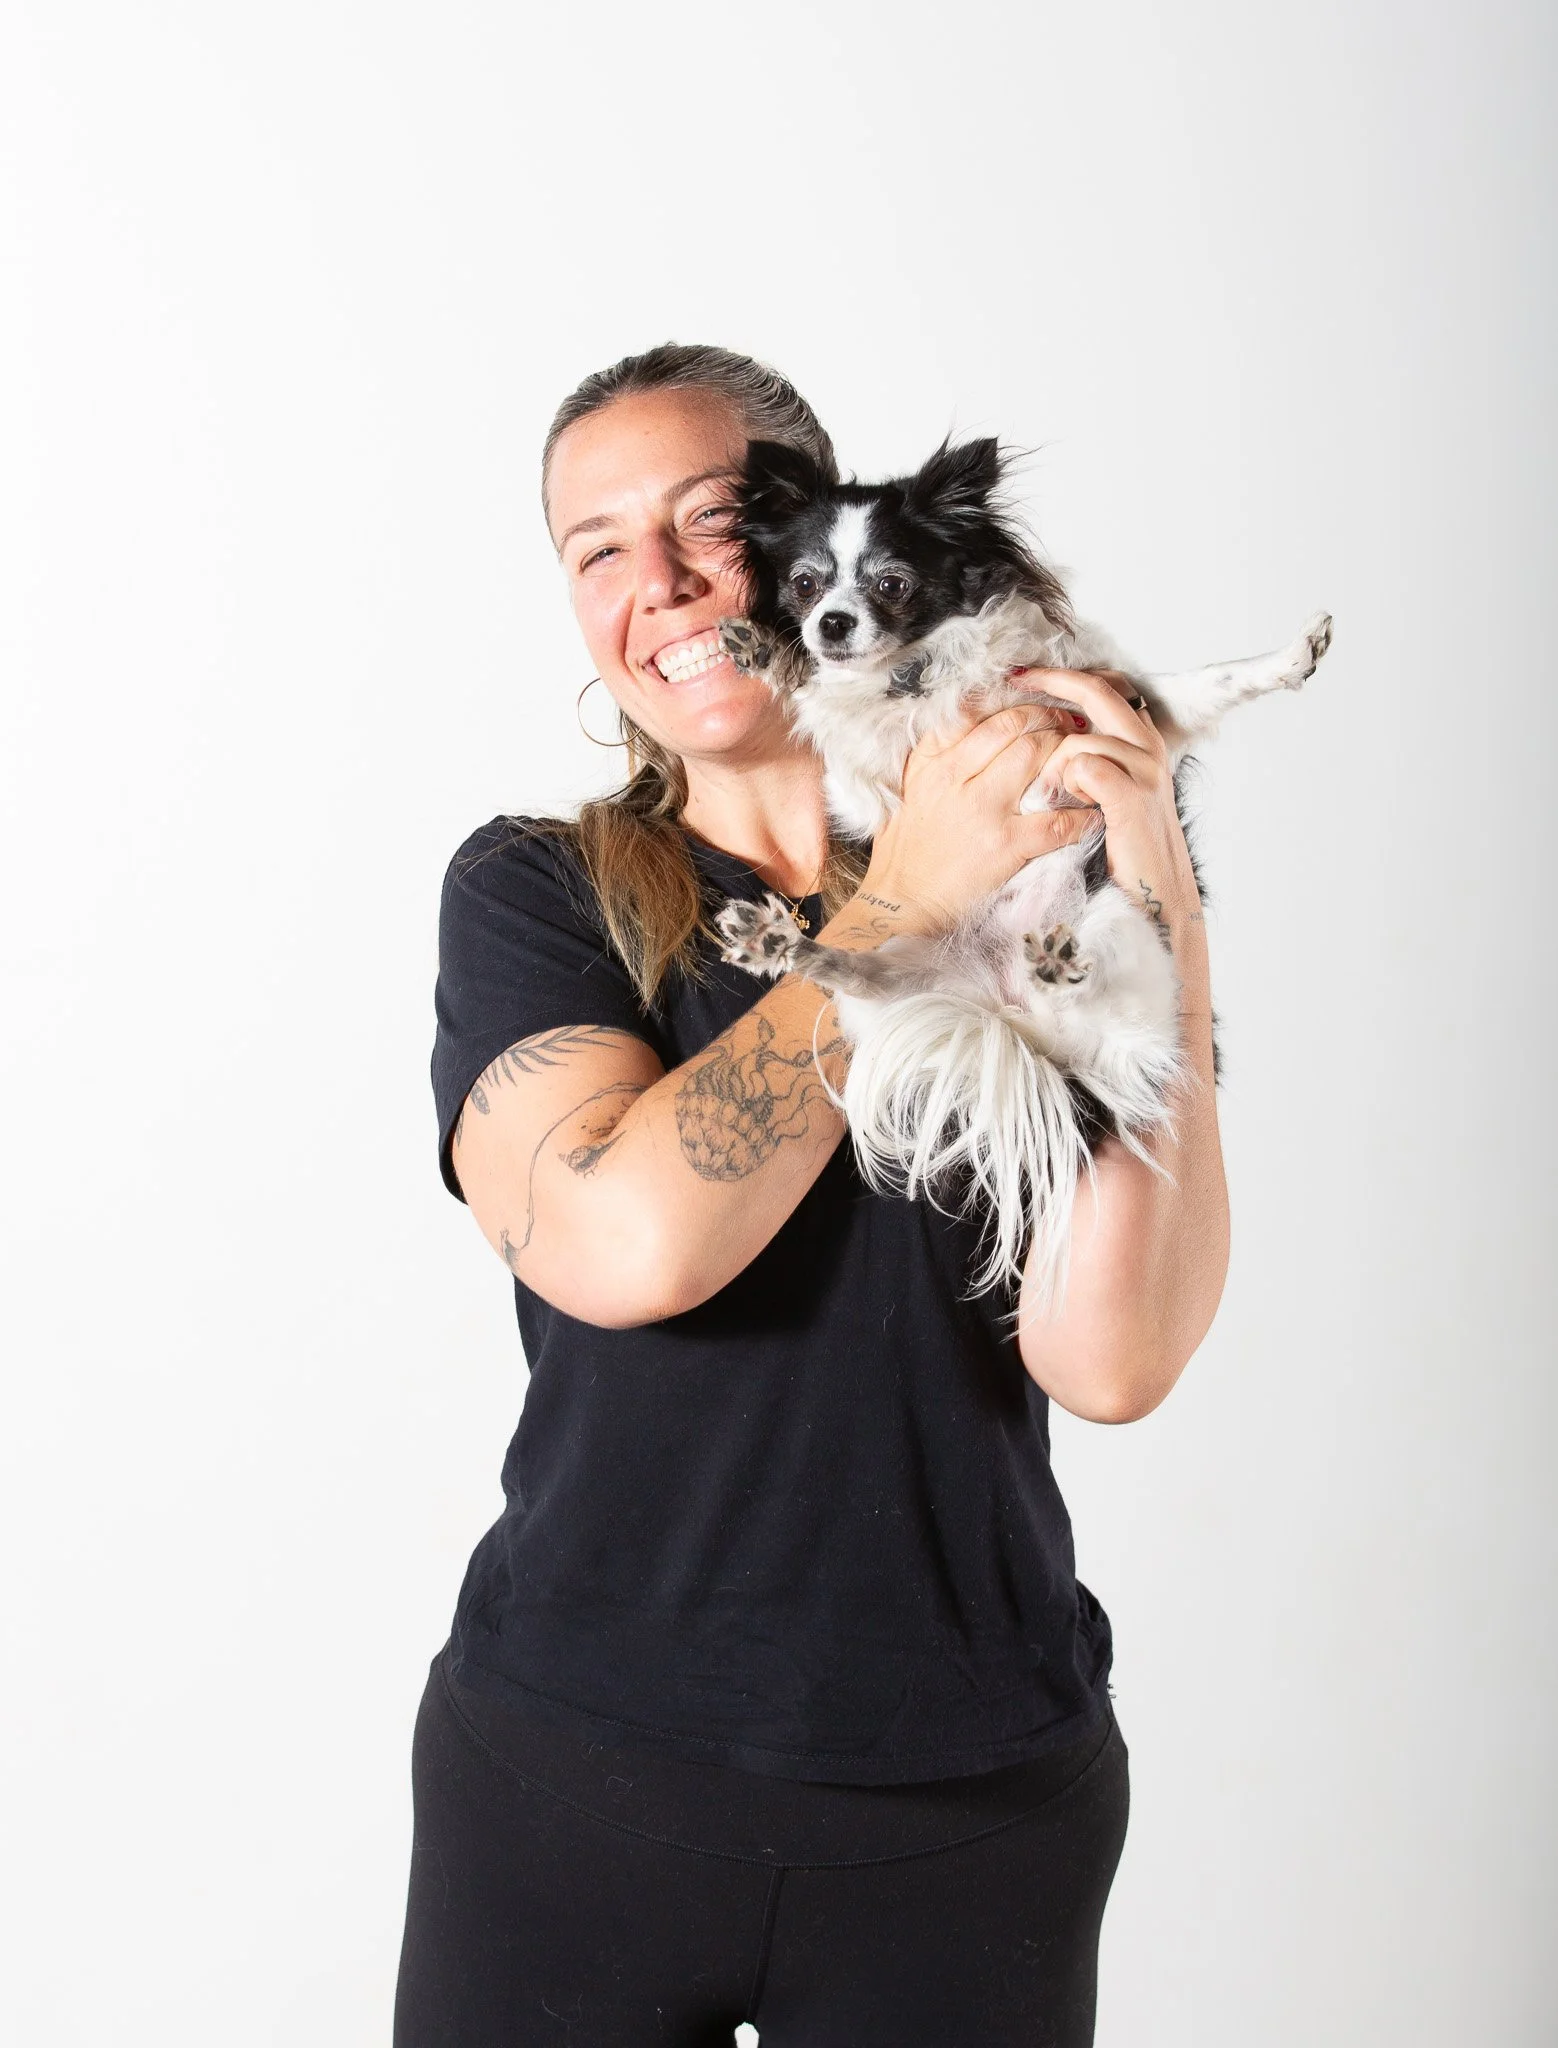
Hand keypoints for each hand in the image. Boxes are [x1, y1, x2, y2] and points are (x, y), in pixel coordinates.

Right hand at [860, 698, 1098, 929]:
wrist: (900, 901)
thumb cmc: (905, 848)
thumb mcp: (911, 788)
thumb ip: (938, 754)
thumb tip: (974, 720)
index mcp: (932, 760)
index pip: (980, 711)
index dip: (1016, 702)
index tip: (1034, 704)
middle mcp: (955, 775)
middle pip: (1015, 724)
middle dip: (1049, 718)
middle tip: (1068, 724)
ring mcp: (982, 808)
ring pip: (1036, 755)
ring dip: (1066, 752)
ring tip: (1080, 759)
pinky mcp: (1005, 844)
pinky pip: (1056, 819)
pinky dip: (1081, 815)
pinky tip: (1091, 814)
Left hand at [1011, 667, 1203, 928]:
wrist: (1156, 896)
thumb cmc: (1124, 850)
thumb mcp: (1107, 794)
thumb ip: (1089, 760)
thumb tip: (1046, 733)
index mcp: (1140, 741)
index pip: (1104, 686)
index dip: (1063, 675)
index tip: (1023, 673)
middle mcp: (1148, 746)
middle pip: (1096, 690)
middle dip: (1050, 681)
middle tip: (1015, 680)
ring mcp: (1145, 769)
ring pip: (1080, 737)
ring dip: (1053, 764)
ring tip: (1051, 794)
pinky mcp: (1134, 796)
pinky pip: (1085, 767)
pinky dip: (1067, 783)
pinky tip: (1067, 804)